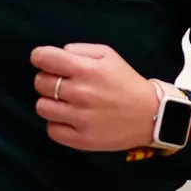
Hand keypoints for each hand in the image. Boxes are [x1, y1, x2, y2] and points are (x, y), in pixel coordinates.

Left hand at [30, 43, 162, 151]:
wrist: (151, 115)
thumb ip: (79, 50)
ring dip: (51, 103)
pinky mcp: (81, 140)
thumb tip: (57, 55)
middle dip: (48, 80)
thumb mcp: (108, 55)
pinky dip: (58, 124)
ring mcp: (80, 119)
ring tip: (67, 103)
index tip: (47, 63)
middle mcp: (81, 93)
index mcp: (87, 69)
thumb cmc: (126, 82)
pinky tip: (71, 120)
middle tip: (64, 85)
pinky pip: (51, 130)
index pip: (43, 58)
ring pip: (42, 107)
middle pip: (40, 83)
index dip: (40, 58)